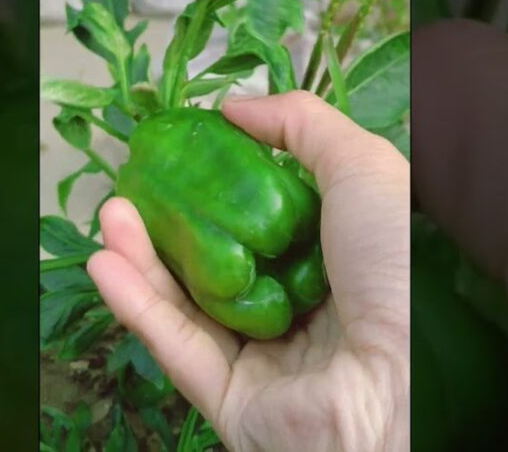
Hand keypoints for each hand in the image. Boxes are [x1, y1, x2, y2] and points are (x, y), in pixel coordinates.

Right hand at [0, 91, 409, 451]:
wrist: (402, 377)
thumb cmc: (393, 263)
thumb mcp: (364, 166)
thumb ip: (301, 126)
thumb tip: (234, 108)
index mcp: (337, 261)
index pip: (265, 221)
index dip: (219, 188)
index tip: (180, 154)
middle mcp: (300, 311)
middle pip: (217, 263)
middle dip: (167, 225)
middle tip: (130, 185)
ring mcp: (264, 360)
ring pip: (189, 306)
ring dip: (142, 260)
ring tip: (110, 213)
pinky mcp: (231, 399)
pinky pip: (178, 349)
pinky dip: (138, 306)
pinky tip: (105, 262)